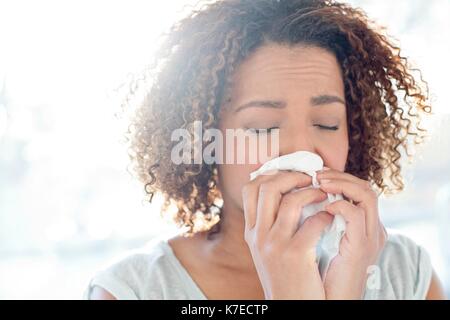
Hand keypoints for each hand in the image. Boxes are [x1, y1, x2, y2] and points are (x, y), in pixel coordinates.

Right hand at [242, 171, 333, 298]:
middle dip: (291, 177)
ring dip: (311, 192)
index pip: (250, 189)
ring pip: (290, 201)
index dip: (270, 175)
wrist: (291, 306)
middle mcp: (258, 235)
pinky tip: (330, 218)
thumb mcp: (267, 250)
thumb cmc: (285, 276)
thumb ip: (269, 224)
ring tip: (323, 194)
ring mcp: (274, 245)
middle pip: (267, 188)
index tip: (289, 175)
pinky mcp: (295, 255)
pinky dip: (325, 215)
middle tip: (309, 179)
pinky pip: (312, 223)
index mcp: (251, 232)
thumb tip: (284, 195)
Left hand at [317, 168, 386, 298]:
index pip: (359, 189)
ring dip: (340, 183)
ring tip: (318, 182)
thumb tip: (297, 197)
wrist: (330, 300)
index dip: (338, 177)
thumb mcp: (320, 239)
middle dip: (339, 175)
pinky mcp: (362, 246)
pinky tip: (324, 206)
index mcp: (363, 226)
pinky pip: (356, 215)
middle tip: (316, 174)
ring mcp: (370, 236)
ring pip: (367, 194)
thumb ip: (318, 219)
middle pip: (365, 187)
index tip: (315, 174)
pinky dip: (341, 205)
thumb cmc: (321, 272)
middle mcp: (372, 228)